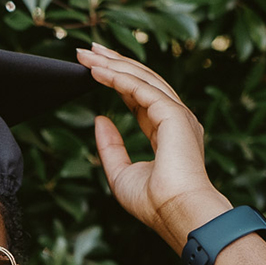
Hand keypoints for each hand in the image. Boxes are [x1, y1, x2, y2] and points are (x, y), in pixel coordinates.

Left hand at [77, 44, 230, 252]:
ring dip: (113, 64)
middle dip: (114, 63)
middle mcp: (176, 119)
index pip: (140, 98)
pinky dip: (118, 77)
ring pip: (142, 79)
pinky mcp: (173, 114)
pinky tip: (98, 70)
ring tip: (88, 54)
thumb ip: (111, 146)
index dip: (117, 81)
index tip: (95, 69)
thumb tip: (99, 117)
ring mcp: (178, 115)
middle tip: (88, 51)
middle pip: (142, 82)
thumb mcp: (121, 174)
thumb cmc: (154, 203)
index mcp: (168, 133)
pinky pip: (141, 88)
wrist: (176, 213)